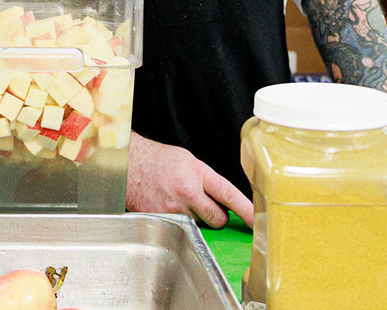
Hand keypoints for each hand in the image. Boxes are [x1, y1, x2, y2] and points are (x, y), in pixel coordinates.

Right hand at [124, 133, 253, 227]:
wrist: (127, 164)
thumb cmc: (158, 160)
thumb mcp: (189, 161)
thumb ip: (207, 180)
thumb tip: (224, 200)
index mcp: (196, 174)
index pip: (228, 195)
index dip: (246, 210)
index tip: (258, 221)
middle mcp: (186, 193)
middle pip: (217, 218)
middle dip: (216, 215)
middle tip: (204, 202)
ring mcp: (173, 209)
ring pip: (199, 225)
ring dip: (195, 217)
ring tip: (180, 199)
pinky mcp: (161, 219)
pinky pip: (181, 226)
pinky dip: (179, 220)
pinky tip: (168, 204)